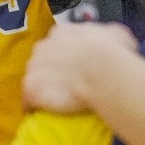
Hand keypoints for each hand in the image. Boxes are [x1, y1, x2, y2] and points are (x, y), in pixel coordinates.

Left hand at [23, 21, 139, 114]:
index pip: (56, 42)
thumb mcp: (117, 34)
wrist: (102, 70)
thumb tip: (111, 38)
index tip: (74, 63)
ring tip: (56, 100)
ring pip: (34, 77)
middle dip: (51, 68)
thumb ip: (107, 34)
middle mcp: (43, 46)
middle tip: (67, 82)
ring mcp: (34, 67)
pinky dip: (33, 105)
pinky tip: (43, 111)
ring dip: (42, 87)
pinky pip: (28, 98)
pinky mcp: (30, 87)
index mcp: (61, 32)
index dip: (64, 53)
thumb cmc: (113, 51)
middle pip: (42, 58)